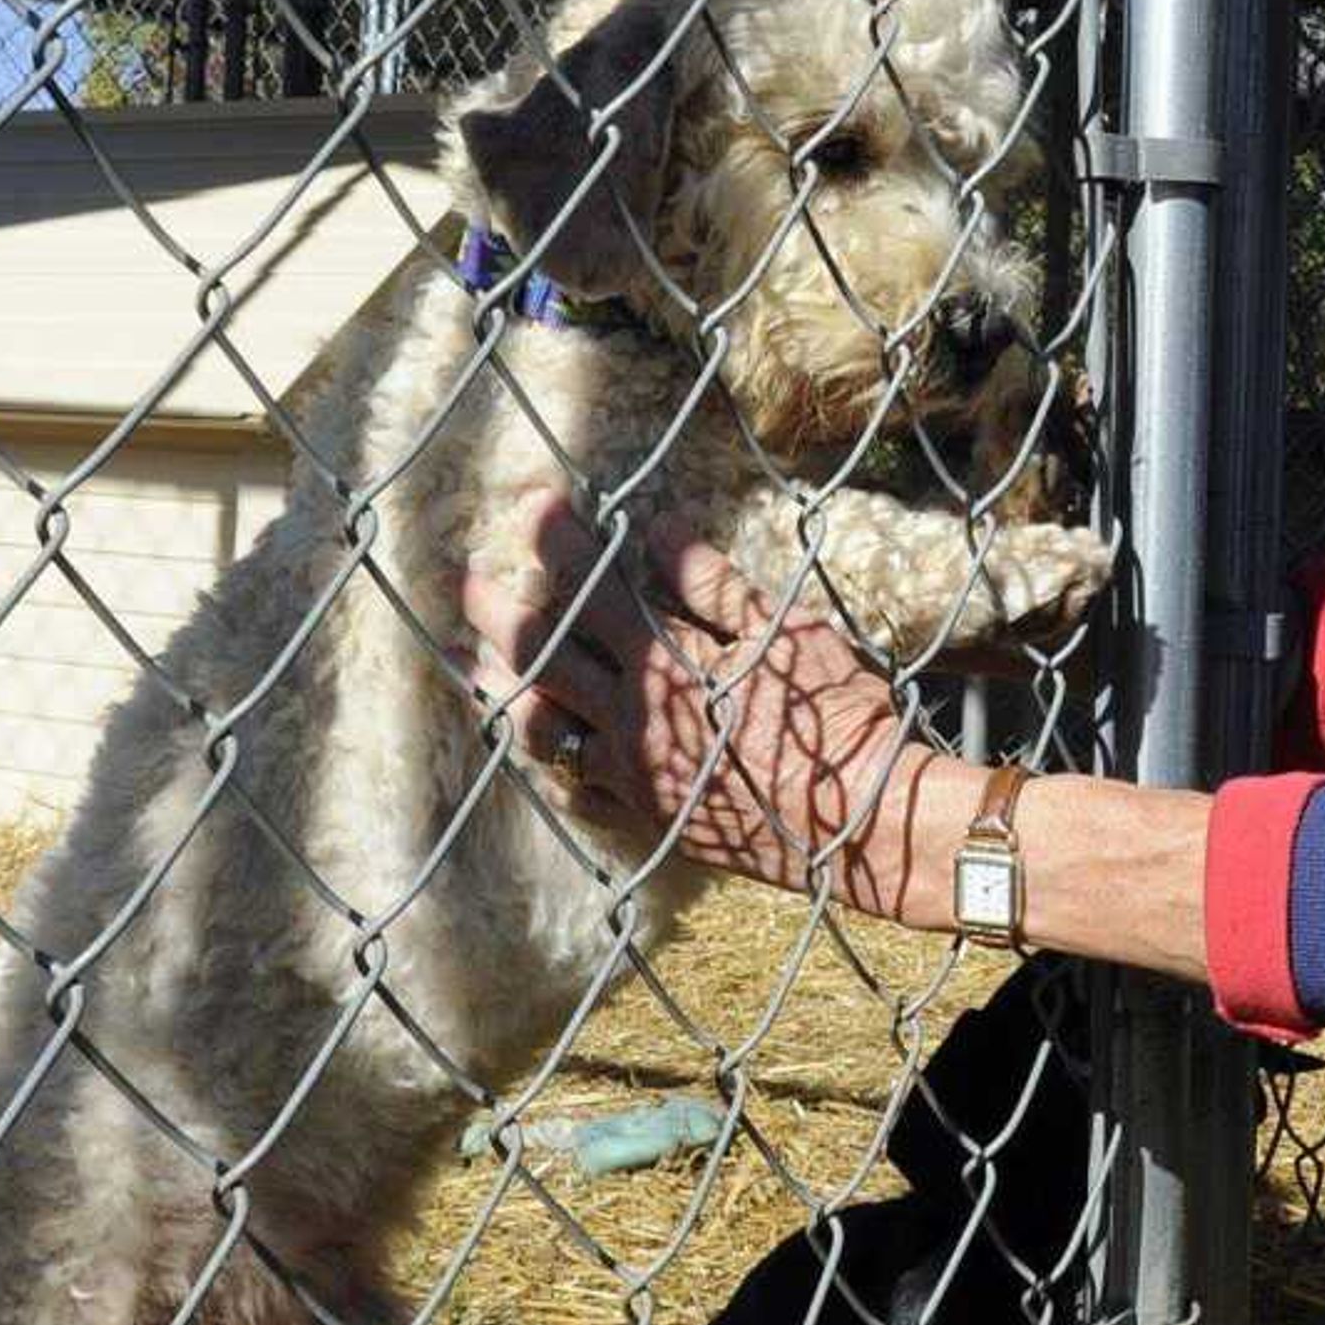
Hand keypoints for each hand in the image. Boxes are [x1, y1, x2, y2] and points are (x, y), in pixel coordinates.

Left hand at [458, 499, 964, 920]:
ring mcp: (631, 768)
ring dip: (499, 687)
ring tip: (470, 665)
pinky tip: (537, 745)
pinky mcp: (645, 810)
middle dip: (497, 609)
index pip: (588, 584)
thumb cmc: (833, 716)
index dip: (555, 539)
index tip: (535, 504)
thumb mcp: (787, 631)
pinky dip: (549, 758)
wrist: (855, 821)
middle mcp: (630, 714)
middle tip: (469, 581)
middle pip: (539, 653)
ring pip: (538, 725)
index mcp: (663, 658)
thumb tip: (656, 532)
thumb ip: (714, 584)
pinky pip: (574, 785)